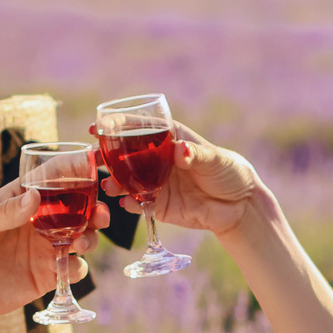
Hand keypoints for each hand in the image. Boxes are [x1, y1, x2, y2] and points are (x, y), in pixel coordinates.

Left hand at [0, 180, 109, 328]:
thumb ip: (5, 213)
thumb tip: (35, 197)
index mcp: (17, 201)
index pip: (50, 180)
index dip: (73, 171)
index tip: (93, 166)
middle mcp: (34, 223)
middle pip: (74, 210)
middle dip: (92, 208)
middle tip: (100, 214)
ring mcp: (40, 249)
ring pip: (78, 238)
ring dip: (89, 237)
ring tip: (83, 242)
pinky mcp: (42, 277)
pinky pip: (70, 269)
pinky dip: (76, 266)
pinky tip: (67, 266)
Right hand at [102, 121, 264, 237]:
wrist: (240, 207)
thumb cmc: (229, 172)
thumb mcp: (214, 159)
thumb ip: (195, 154)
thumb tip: (179, 150)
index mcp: (169, 138)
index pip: (139, 128)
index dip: (117, 125)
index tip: (97, 127)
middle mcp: (157, 159)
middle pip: (125, 154)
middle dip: (106, 155)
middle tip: (92, 158)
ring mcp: (156, 183)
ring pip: (127, 180)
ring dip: (114, 181)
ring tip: (109, 184)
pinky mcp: (158, 205)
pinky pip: (138, 203)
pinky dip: (129, 203)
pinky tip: (125, 202)